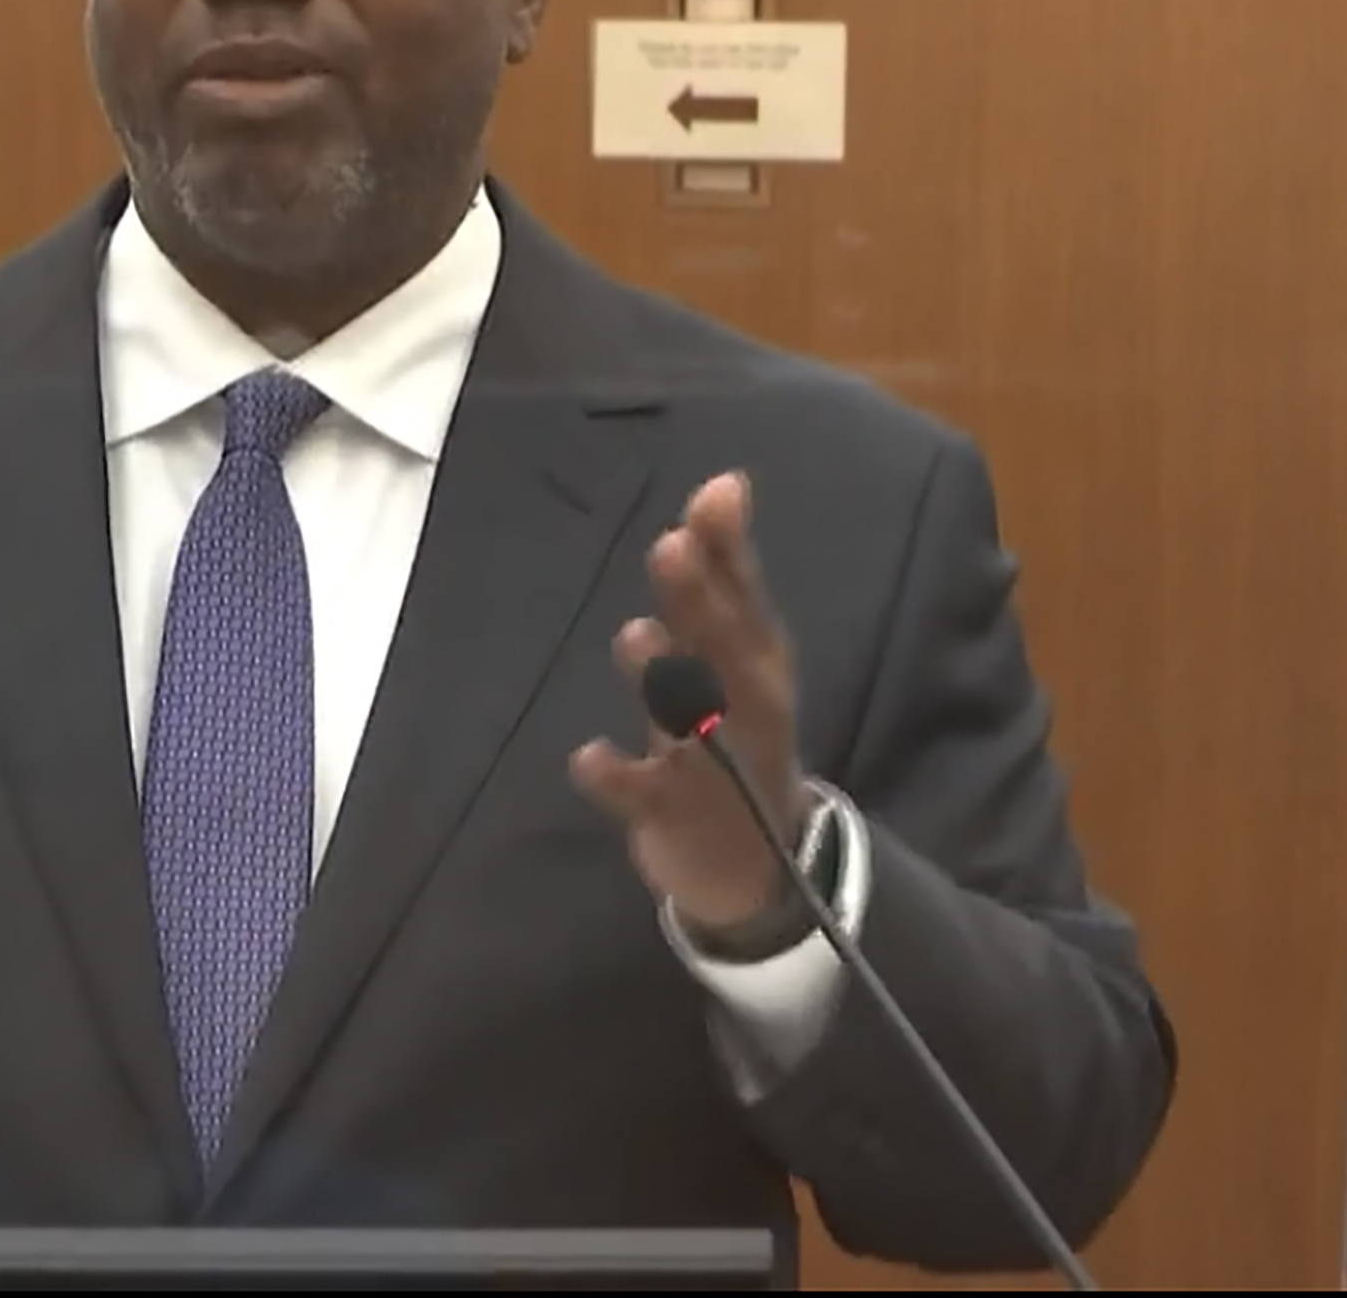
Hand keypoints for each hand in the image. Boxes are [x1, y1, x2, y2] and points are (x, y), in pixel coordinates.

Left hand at [571, 472, 814, 933]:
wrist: (750, 863)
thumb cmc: (733, 734)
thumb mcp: (734, 658)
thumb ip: (722, 577)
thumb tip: (724, 484)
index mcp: (758, 664)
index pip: (748, 596)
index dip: (731, 546)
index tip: (718, 490)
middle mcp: (743, 708)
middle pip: (723, 649)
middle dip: (699, 599)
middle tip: (672, 544)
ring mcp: (711, 765)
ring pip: (689, 719)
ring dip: (664, 679)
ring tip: (637, 634)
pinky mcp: (672, 813)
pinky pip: (641, 795)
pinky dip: (616, 777)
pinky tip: (589, 756)